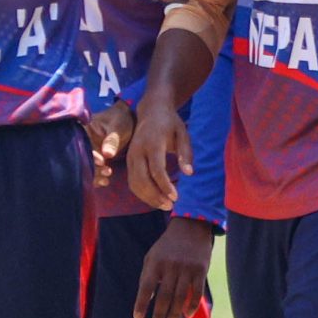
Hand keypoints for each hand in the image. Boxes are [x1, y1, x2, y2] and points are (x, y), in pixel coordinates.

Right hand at [84, 101, 134, 186]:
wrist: (128, 122)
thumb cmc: (121, 120)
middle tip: (107, 171)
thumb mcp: (118, 127)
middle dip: (92, 168)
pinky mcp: (93, 160)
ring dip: (95, 174)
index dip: (89, 155)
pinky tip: (105, 181)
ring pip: (86, 167)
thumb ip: (112, 140)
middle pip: (81, 159)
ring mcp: (87, 152)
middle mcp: (82, 142)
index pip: (81, 145)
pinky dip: (97, 177)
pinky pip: (92, 170)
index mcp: (83, 131)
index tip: (102, 161)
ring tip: (108, 175)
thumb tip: (107, 154)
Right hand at [125, 95, 190, 210]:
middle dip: (155, 196)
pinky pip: (132, 181)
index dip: (165, 186)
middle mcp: (138, 150)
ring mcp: (130, 156)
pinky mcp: (128, 161)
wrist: (151, 111)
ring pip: (134, 182)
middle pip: (142, 179)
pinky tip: (154, 198)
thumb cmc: (170, 123)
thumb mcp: (183, 134)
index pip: (156, 169)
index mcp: (152, 143)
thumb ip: (186, 153)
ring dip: (148, 197)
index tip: (176, 197)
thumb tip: (189, 173)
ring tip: (164, 205)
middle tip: (170, 206)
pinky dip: (141, 193)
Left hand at [132, 217, 216, 317]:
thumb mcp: (153, 257)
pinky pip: (197, 292)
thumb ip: (148, 277)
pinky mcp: (201, 270)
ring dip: (175, 314)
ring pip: (180, 297)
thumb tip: (147, 301)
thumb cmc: (167, 247)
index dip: (141, 304)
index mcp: (155, 263)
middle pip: (164, 296)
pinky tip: (187, 314)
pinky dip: (192, 305)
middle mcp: (171, 266)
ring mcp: (187, 268)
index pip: (146, 287)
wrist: (190, 227)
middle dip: (159, 314)